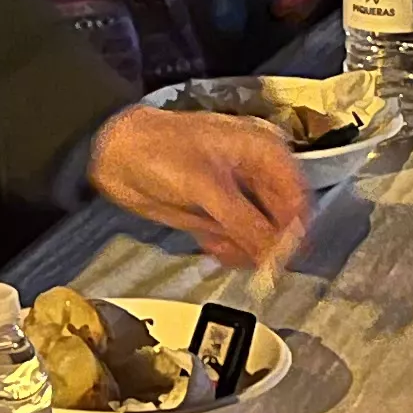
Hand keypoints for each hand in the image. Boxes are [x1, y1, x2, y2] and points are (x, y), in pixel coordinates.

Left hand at [84, 105, 310, 274]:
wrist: (116, 153)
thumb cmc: (158, 151)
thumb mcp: (205, 186)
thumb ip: (243, 222)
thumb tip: (275, 253)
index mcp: (263, 150)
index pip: (297, 197)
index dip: (294, 229)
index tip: (283, 258)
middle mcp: (256, 171)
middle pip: (281, 219)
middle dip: (266, 243)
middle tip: (251, 262)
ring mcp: (237, 193)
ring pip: (260, 233)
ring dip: (245, 248)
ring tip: (220, 247)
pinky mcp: (218, 211)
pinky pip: (237, 238)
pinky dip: (228, 247)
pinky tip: (212, 246)